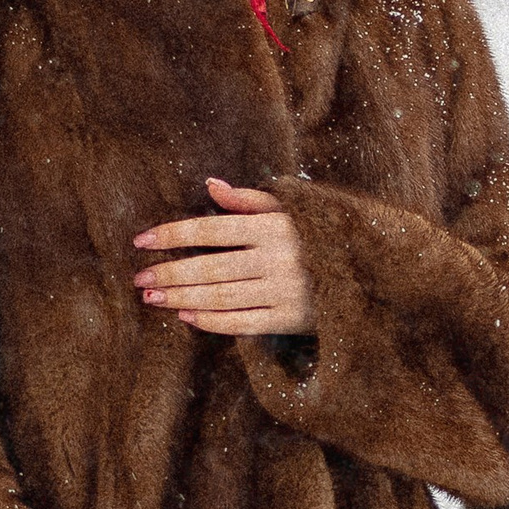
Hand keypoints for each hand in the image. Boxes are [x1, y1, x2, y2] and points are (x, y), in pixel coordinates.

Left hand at [134, 179, 314, 334]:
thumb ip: (251, 200)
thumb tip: (211, 185)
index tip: (142, 241)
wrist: (369, 273)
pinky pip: (243, 323)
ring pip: (221, 296)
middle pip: (210, 266)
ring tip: (152, 298)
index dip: (173, 234)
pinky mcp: (290, 319)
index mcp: (273, 226)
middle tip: (139, 279)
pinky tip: (186, 317)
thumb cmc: (321, 236)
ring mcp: (283, 291)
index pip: (211, 228)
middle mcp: (276, 258)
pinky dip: (212, 322)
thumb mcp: (293, 210)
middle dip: (170, 273)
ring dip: (182, 298)